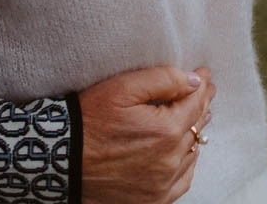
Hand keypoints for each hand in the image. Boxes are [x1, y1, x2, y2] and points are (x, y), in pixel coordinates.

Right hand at [79, 66, 213, 203]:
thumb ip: (163, 79)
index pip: (196, 103)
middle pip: (196, 127)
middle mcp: (170, 160)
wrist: (62, 159)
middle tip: (203, 93)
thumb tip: (195, 81)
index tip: (204, 76)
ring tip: (193, 119)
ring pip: (192, 153)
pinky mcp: (153, 199)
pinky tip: (184, 152)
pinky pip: (182, 180)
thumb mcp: (122, 88)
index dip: (202, 86)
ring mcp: (163, 183)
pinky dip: (186, 163)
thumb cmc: (90, 120)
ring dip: (193, 134)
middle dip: (199, 106)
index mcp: (166, 130)